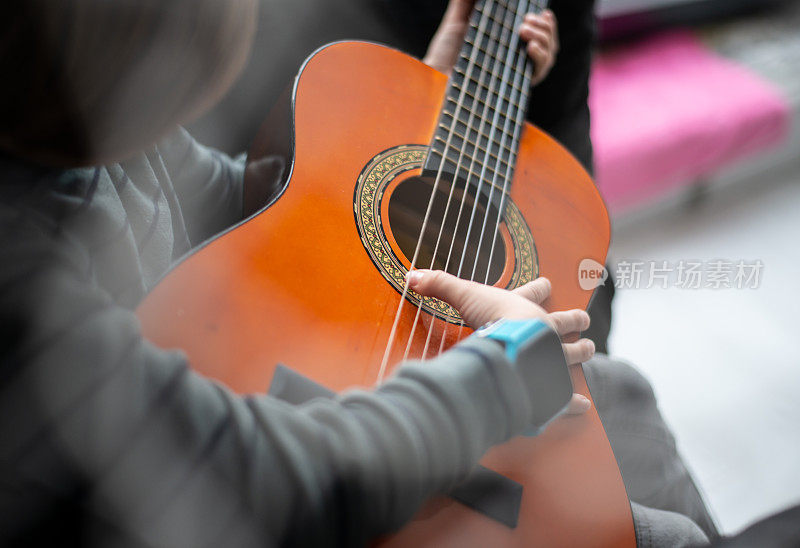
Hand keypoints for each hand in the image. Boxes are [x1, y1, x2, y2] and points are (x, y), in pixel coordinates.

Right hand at [407, 270, 593, 413]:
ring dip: (580, 352)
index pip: (533, 293)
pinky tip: (583, 406)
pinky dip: (572, 402)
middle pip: (563, 322)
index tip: (549, 283)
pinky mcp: (551, 384)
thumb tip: (411, 275)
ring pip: (571, 354)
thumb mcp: (462, 296)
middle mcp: (543, 331)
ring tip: (589, 349)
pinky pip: (563, 395)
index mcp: (524, 309)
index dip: (540, 288)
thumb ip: (438, 285)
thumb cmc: (492, 318)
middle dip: (574, 320)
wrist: (515, 347)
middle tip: (584, 319)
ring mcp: (550, 357)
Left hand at [423, 0, 558, 86]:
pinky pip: (539, 72)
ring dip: (544, 38)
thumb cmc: (443, 53)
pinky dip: (540, 57)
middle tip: (526, 21)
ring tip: (524, 30)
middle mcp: (516, 59)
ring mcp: (517, 72)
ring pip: (549, 55)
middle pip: (549, 41)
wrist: (435, 79)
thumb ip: (468, 2)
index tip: (544, 12)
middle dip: (546, 27)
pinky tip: (529, 47)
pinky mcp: (515, 87)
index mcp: (507, 43)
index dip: (546, 22)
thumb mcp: (458, 20)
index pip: (539, 30)